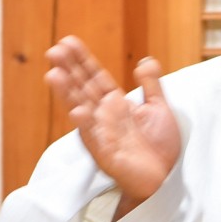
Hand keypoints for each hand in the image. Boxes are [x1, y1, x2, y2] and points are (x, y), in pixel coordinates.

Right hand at [46, 38, 178, 213]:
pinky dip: (86, 125)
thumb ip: (151, 85)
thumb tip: (145, 60)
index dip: (82, 60)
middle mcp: (103, 117)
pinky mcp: (106, 156)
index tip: (68, 42)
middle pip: (82, 89)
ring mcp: (102, 136)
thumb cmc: (160, 147)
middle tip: (53, 51)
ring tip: (54, 75)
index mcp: (114, 104)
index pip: (94, 77)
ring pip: (81, 110)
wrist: (166, 179)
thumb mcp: (159, 109)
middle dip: (68, 70)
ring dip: (67, 93)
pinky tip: (77, 111)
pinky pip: (94, 139)